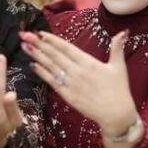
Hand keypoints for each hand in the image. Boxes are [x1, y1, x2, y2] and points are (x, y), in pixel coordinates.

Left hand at [20, 30, 137, 134]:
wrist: (116, 114)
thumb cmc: (119, 90)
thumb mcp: (119, 67)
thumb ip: (117, 48)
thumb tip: (123, 32)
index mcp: (89, 62)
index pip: (67, 48)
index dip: (53, 40)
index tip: (40, 33)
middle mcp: (77, 71)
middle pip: (55, 55)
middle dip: (39, 44)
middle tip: (24, 35)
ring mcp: (71, 83)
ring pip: (50, 66)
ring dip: (36, 56)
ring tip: (24, 46)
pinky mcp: (67, 95)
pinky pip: (52, 82)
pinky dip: (42, 73)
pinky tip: (32, 65)